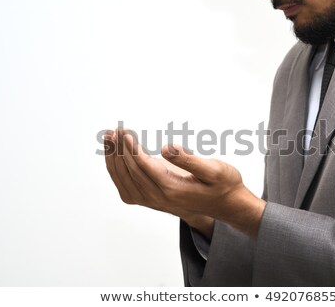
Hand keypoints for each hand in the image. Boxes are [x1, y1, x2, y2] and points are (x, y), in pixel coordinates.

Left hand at [104, 128, 264, 237]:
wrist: (225, 205)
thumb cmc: (223, 184)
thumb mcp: (214, 170)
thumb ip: (189, 159)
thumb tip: (166, 147)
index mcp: (172, 189)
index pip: (144, 167)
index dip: (132, 149)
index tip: (125, 132)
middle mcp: (158, 197)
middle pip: (131, 172)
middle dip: (120, 149)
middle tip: (114, 129)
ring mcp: (153, 200)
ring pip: (124, 179)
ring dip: (114, 158)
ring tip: (108, 137)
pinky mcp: (151, 199)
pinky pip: (127, 186)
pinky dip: (116, 170)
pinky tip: (114, 155)